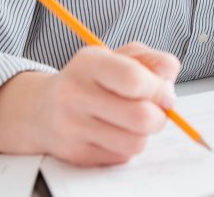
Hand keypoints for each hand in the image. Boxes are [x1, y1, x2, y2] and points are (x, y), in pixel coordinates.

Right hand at [34, 42, 180, 166]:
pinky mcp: (75, 154)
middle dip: (159, 116)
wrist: (44, 108)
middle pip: (140, 117)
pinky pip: (121, 157)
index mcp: (89, 63)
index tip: (166, 93)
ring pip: (135, 142)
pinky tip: (115, 132)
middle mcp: (75, 94)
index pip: (134, 80)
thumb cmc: (91, 79)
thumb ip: (151, 60)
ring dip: (144, 134)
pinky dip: (127, 146)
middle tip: (156, 110)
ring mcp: (72, 127)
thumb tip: (169, 79)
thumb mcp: (119, 57)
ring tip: (134, 122)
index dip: (160, 90)